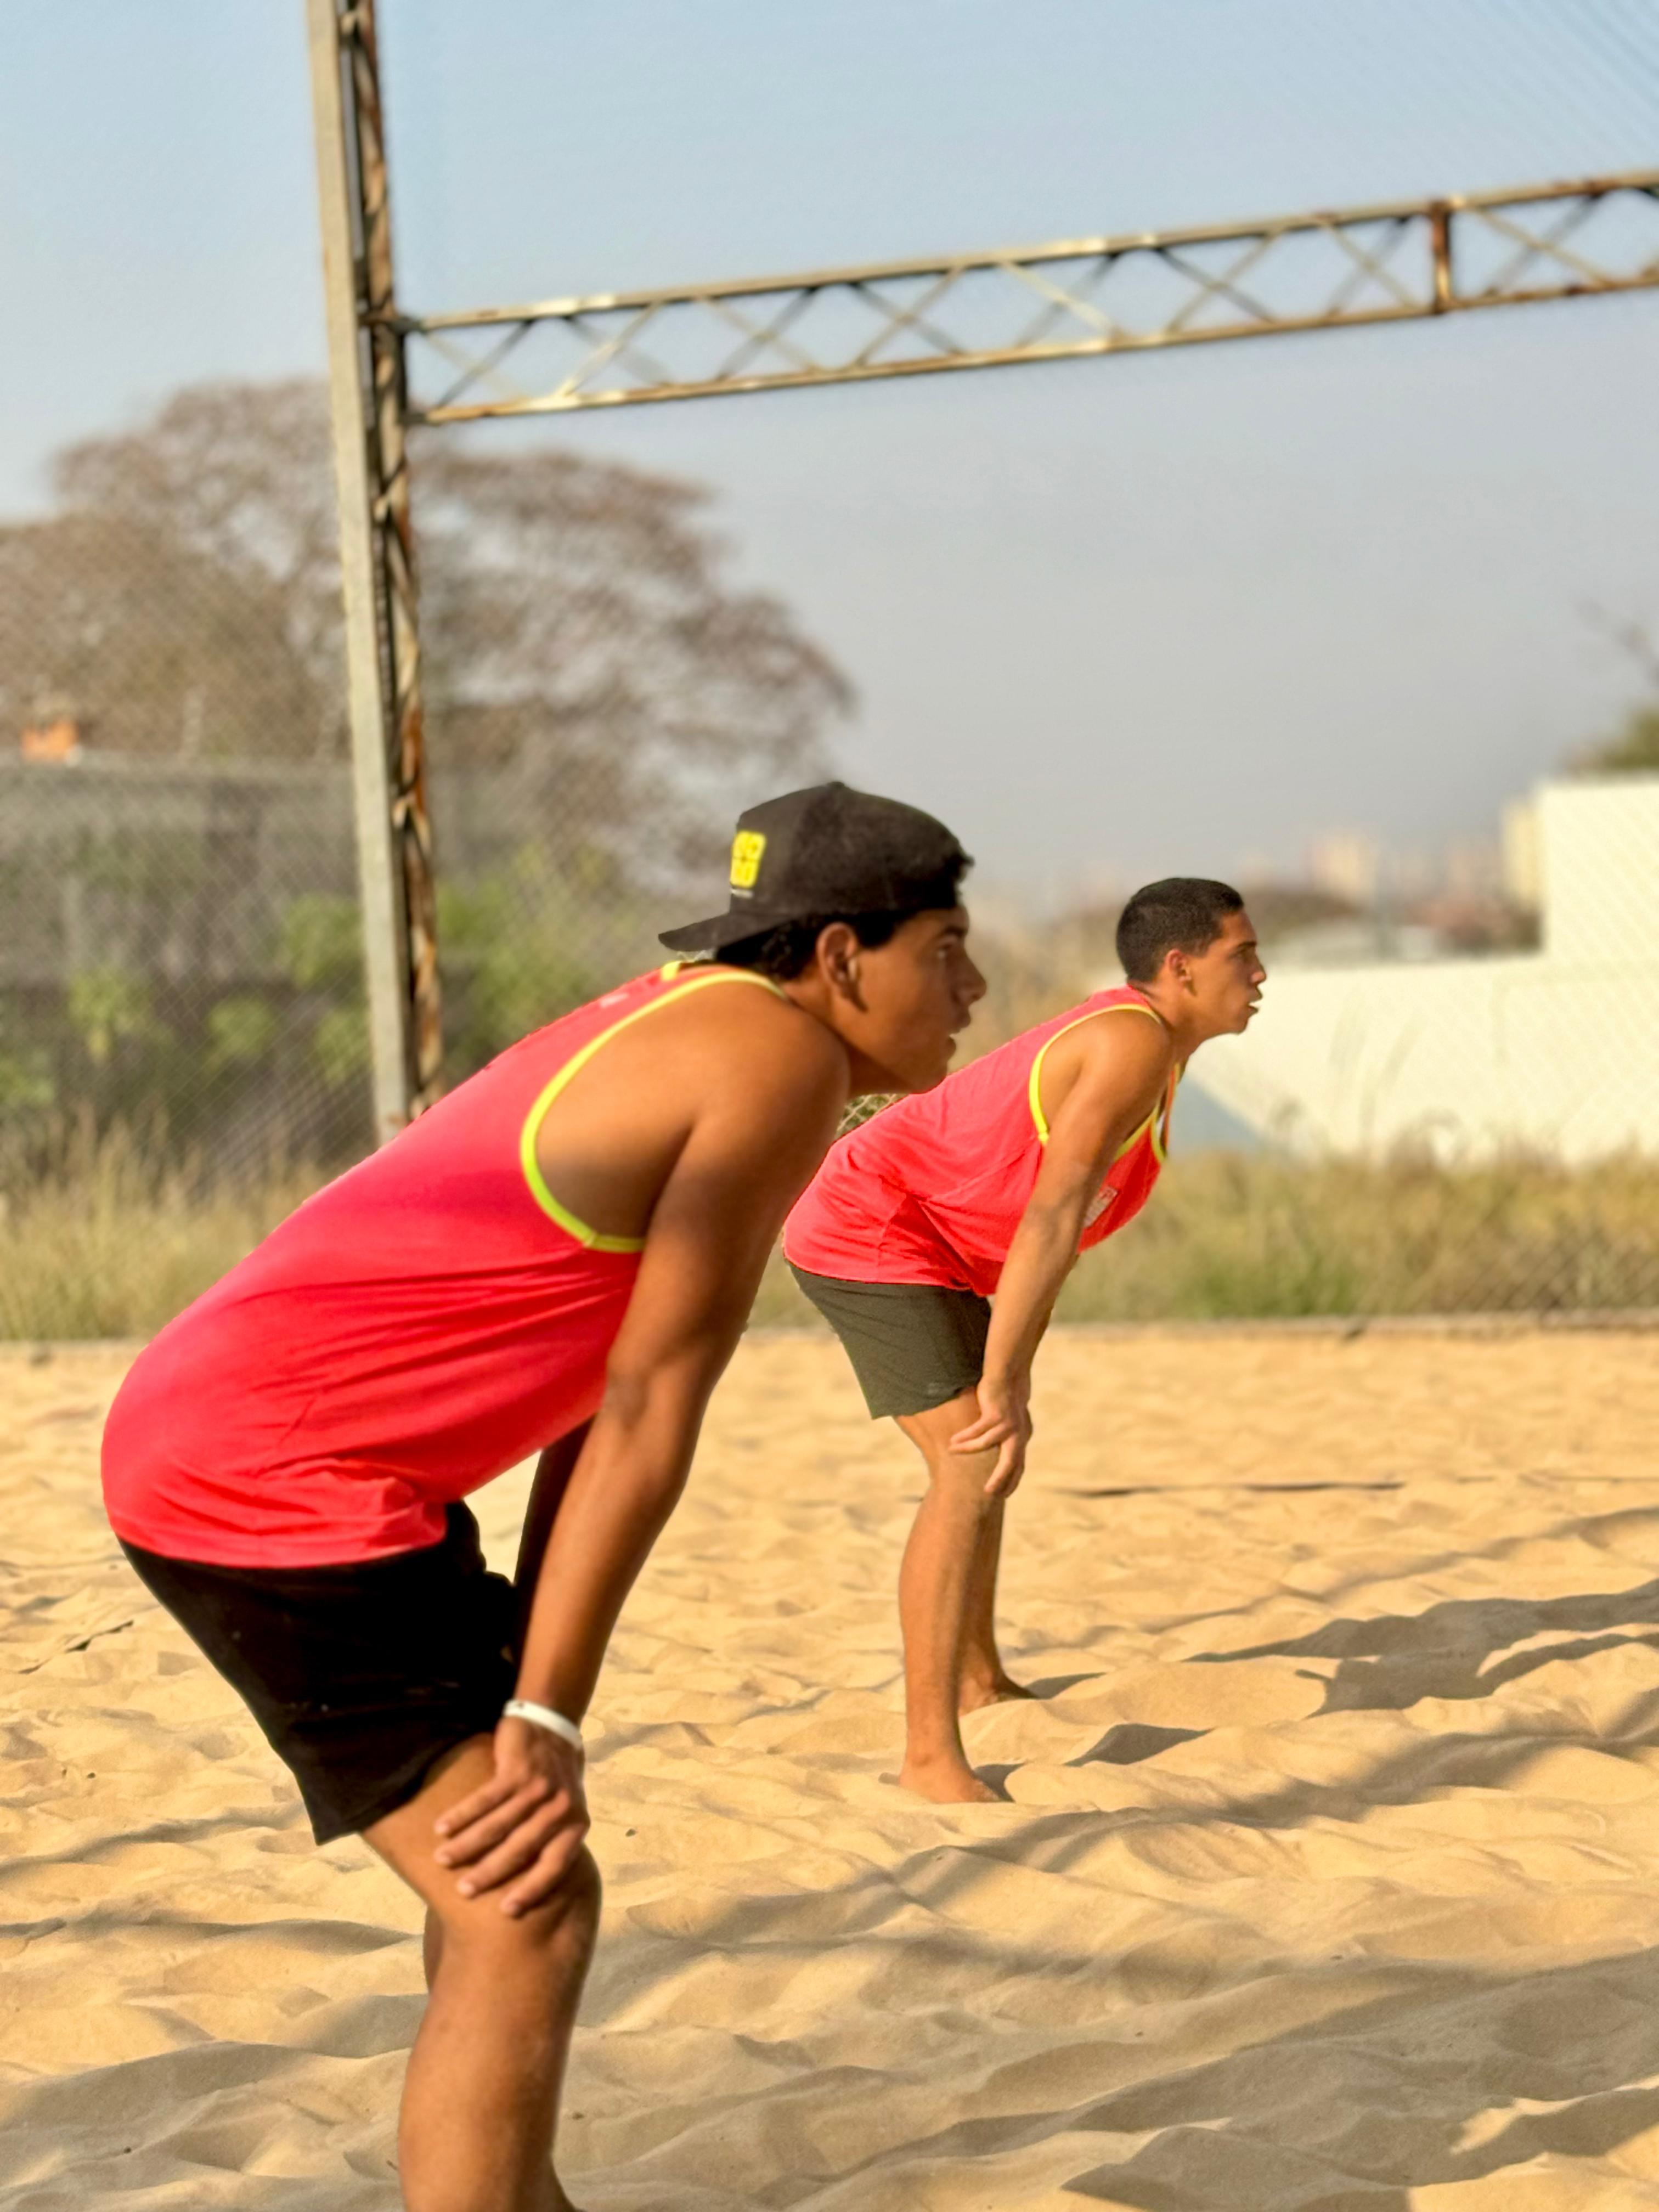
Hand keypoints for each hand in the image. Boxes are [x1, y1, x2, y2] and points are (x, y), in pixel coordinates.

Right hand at [433, 1715, 588, 1915]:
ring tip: (442, 1860)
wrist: (553, 1726)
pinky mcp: (518, 1769)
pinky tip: (442, 1827)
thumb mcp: (565, 1811)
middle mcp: (561, 1809)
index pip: (555, 1866)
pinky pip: (485, 1798)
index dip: (532, 1890)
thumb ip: (550, 1842)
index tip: (507, 1911)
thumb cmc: (554, 1780)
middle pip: (521, 1849)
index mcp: (576, 1825)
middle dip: (490, 1873)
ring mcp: (539, 1788)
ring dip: (467, 1845)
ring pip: (498, 1825)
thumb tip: (524, 1886)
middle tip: (464, 1891)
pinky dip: (462, 1814)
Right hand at [949, 1374, 1032, 1497]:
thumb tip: (1000, 1448)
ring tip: (951, 1450)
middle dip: (999, 1479)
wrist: (1011, 1375)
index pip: (1019, 1465)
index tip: (1002, 1495)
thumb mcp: (1012, 1418)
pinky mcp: (995, 1414)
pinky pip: (976, 1431)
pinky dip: (964, 1437)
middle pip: (1009, 1463)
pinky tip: (953, 1440)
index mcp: (1022, 1437)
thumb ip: (1009, 1434)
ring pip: (984, 1444)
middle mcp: (1018, 1433)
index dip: (1012, 1481)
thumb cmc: (1009, 1396)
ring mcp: (1008, 1424)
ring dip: (967, 1449)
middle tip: (987, 1492)